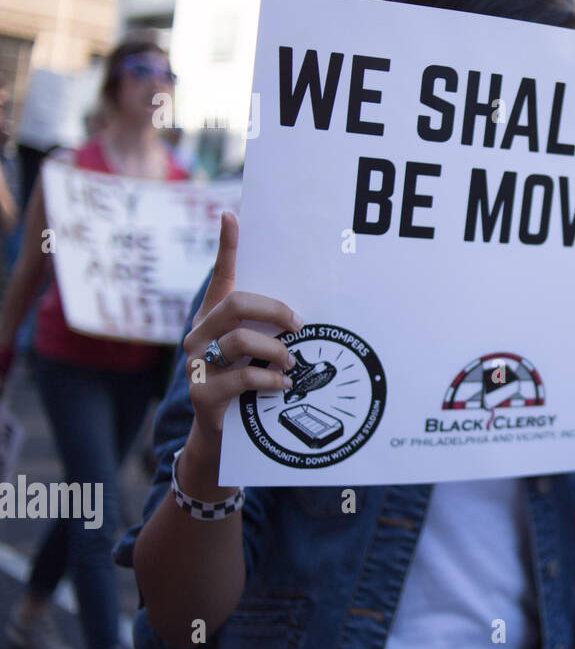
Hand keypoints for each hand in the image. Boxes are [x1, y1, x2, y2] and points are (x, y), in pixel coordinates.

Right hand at [183, 212, 300, 441]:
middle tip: (298, 325)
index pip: (221, 275)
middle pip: (237, 305)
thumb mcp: (255, 351)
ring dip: (277, 352)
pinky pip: (243, 376)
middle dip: (275, 311)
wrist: (220, 432)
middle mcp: (199, 333)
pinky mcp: (202, 391)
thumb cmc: (244, 383)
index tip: (232, 216)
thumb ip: (267, 328)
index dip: (227, 246)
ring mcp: (196, 362)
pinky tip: (282, 385)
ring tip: (290, 364)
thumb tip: (304, 309)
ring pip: (241, 341)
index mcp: (214, 317)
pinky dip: (270, 380)